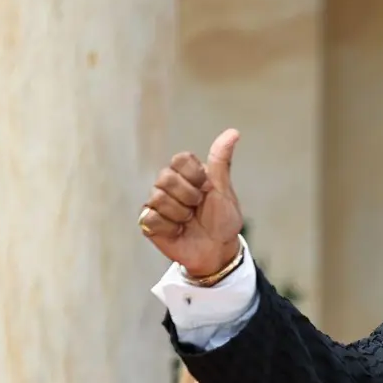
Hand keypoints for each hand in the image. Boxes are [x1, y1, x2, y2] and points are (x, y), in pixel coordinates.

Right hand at [140, 129, 244, 277]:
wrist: (218, 250)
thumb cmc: (223, 220)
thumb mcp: (223, 190)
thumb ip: (221, 161)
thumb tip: (233, 132)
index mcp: (186, 174)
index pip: (180, 159)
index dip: (194, 175)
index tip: (207, 188)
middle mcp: (168, 185)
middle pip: (166, 178)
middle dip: (188, 196)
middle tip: (197, 208)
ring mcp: (157, 203)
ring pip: (158, 198)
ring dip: (180, 214)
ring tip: (188, 221)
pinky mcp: (149, 222)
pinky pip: (152, 218)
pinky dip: (170, 228)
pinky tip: (178, 231)